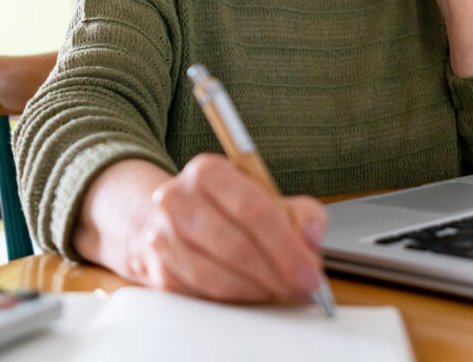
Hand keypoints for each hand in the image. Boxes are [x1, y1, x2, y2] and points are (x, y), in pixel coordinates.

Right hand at [129, 154, 327, 302]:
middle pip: (235, 246)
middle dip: (277, 274)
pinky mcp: (160, 272)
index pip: (252, 209)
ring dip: (258, 291)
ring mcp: (163, 238)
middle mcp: (178, 200)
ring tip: (283, 292)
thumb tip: (312, 237)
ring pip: (217, 277)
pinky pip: (203, 295)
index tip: (309, 270)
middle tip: (304, 287)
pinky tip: (256, 294)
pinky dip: (236, 300)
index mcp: (208, 172)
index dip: (285, 245)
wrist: (176, 220)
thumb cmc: (229, 208)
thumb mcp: (270, 196)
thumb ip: (301, 213)